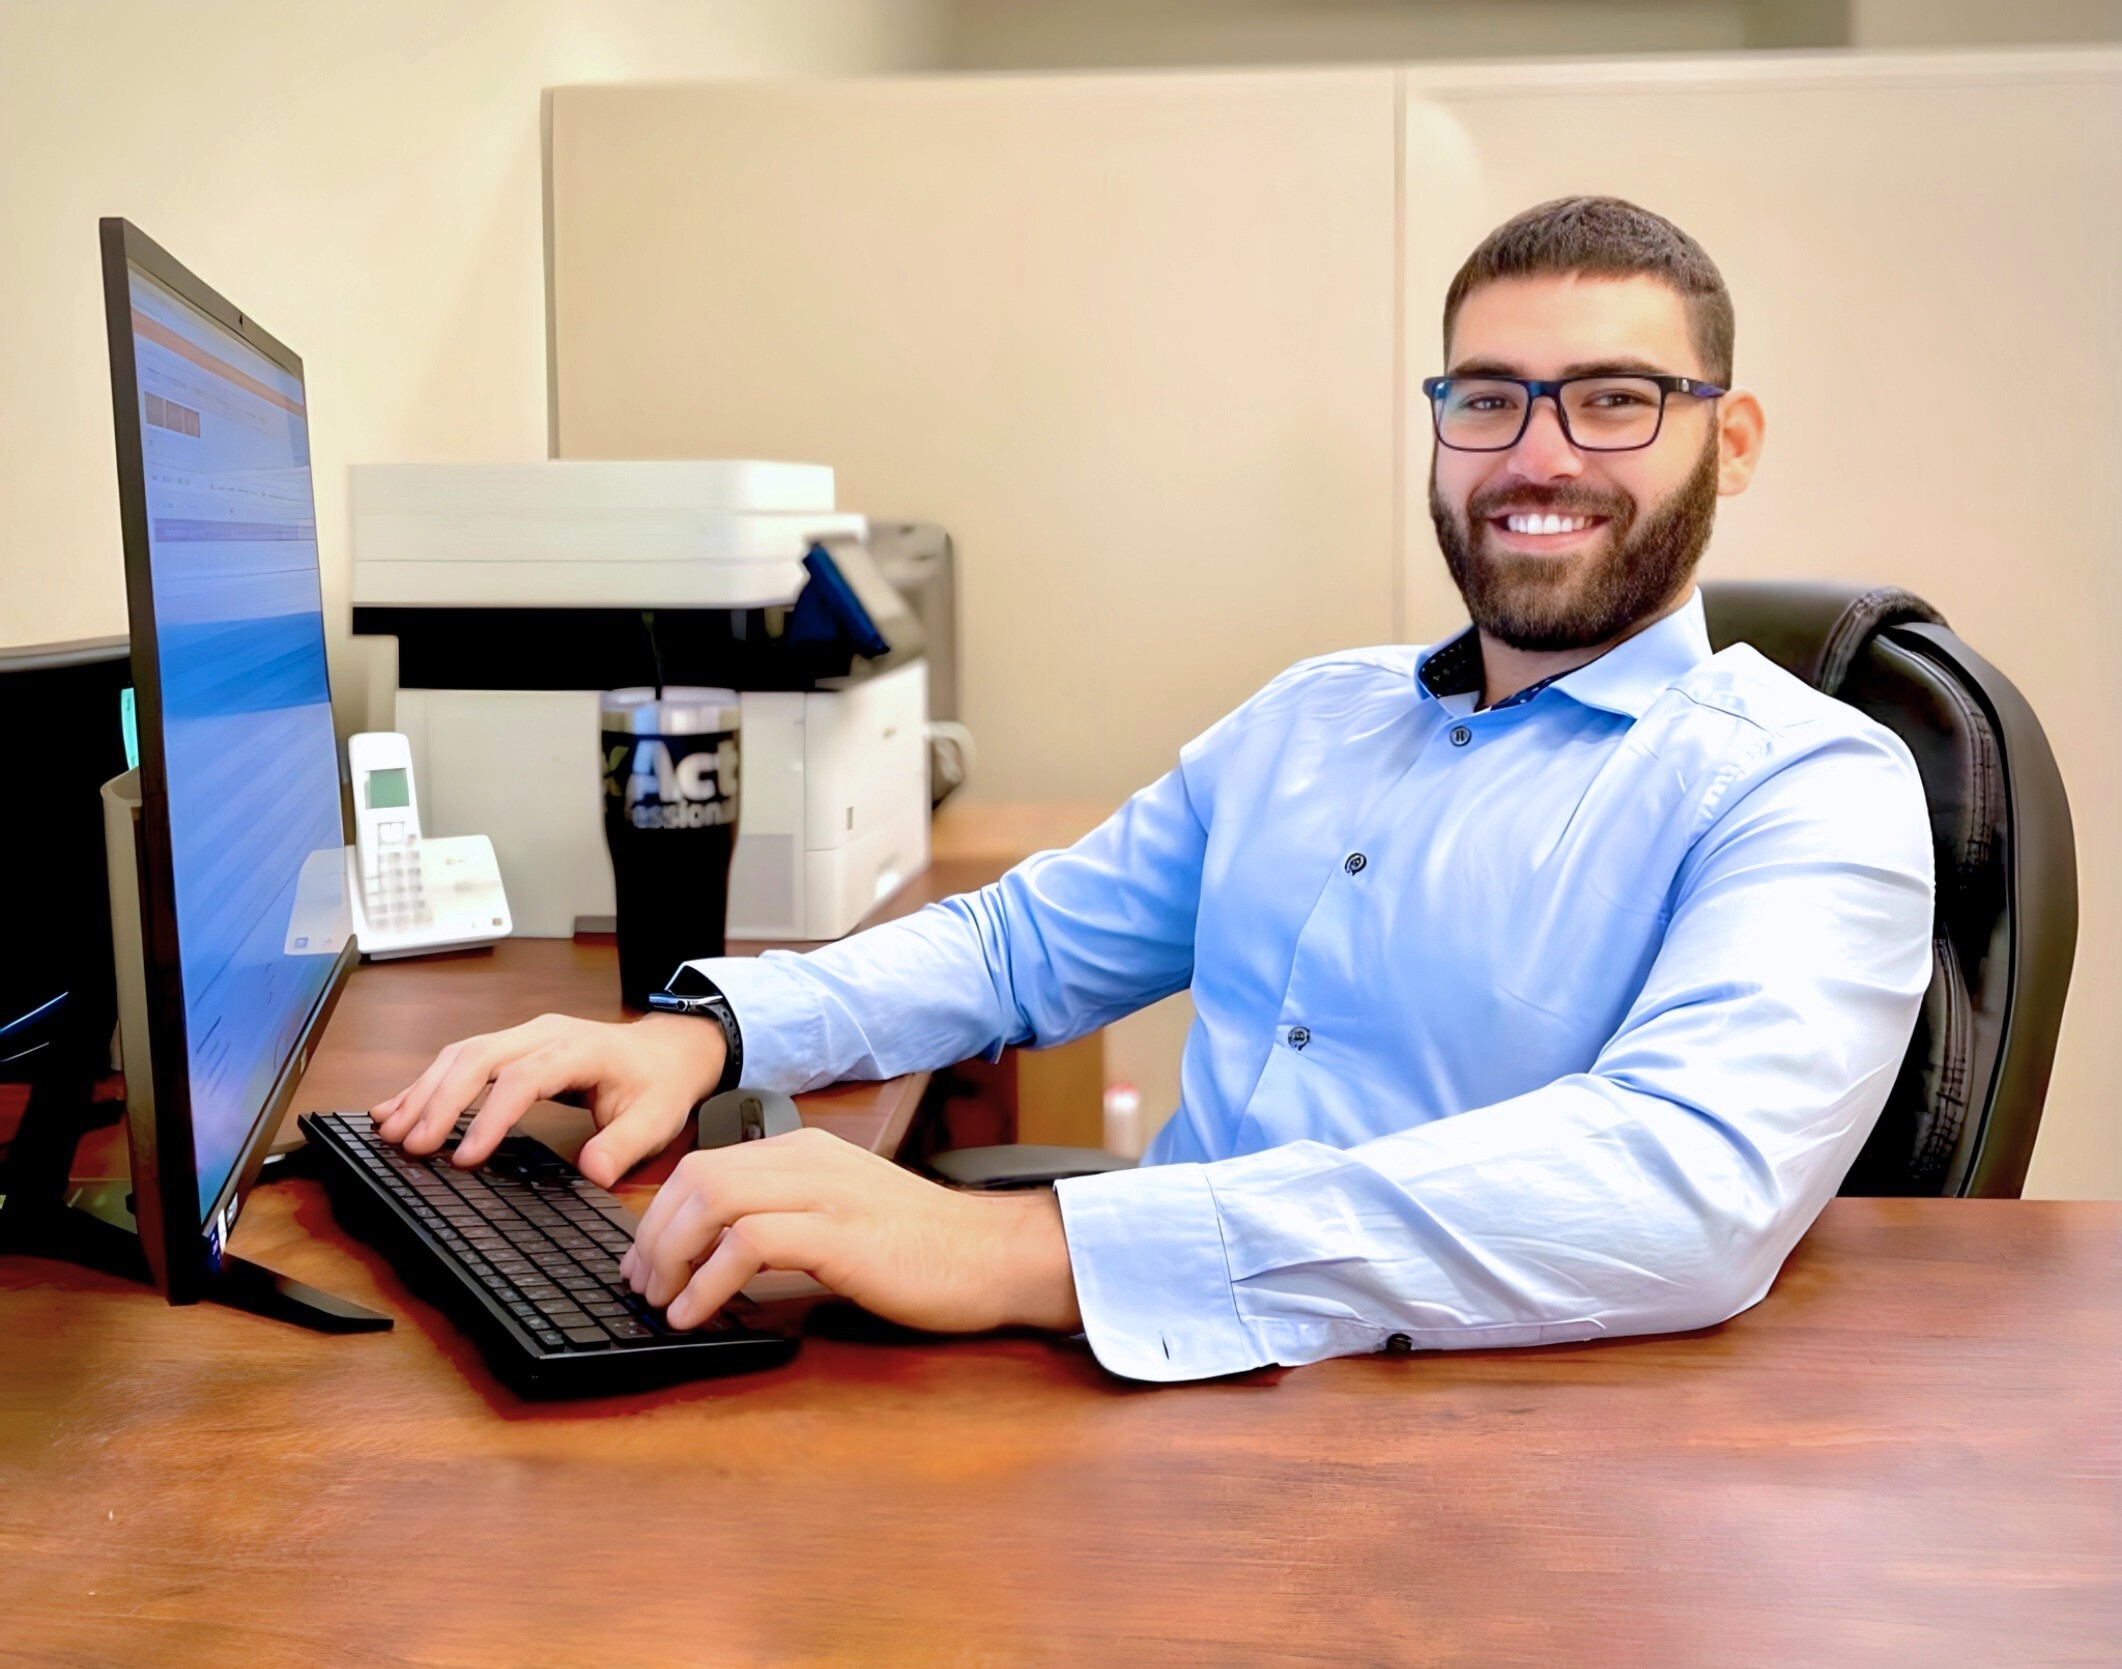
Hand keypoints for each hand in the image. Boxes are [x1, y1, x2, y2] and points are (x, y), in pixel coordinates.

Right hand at [371, 1012, 725, 1187]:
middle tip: (410, 1146)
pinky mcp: (513, 1046)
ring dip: (423, 1091)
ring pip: (461, 1055)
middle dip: (439, 1101)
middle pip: (478, 1058)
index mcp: (577, 1049)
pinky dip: (427, 1083)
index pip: (522, 1079)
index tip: (463, 1158)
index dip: (489, 1117)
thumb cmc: (659, 1083)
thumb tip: (593, 1172)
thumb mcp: (656, 1119)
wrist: (668, 1050)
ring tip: (390, 1131)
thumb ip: (624, 1146)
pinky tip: (397, 1108)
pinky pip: (462, 1059)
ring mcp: (525, 1036)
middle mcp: (543, 1035)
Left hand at [618, 1127, 1084, 1335]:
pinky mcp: (839, 1234)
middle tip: (641, 1287)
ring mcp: (825, 1193)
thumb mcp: (845, 1215)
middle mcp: (808, 1160)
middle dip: (653, 1235)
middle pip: (697, 1177)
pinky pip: (748, 1244)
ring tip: (662, 1302)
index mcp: (806, 1152)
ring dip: (671, 1255)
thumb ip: (790, 1219)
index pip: (705, 1165)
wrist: (993, 1255)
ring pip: (713, 1198)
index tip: (645, 1263)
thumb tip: (722, 1254)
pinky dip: (708, 1281)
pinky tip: (698, 1314)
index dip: (660, 1215)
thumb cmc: (924, 1248)